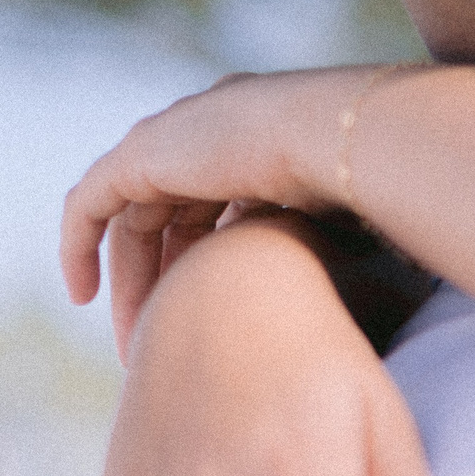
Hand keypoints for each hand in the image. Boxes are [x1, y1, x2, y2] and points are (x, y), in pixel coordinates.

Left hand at [60, 66, 393, 355]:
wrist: (351, 143)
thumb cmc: (377, 188)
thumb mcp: (357, 225)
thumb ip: (345, 247)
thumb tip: (395, 289)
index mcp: (262, 139)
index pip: (220, 207)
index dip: (209, 266)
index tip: (211, 321)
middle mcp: (212, 132)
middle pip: (169, 218)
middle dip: (164, 283)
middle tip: (164, 343)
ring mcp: (174, 140)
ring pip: (130, 219)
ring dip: (127, 281)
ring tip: (130, 341)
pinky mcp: (143, 155)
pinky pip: (90, 206)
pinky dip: (80, 246)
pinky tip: (83, 296)